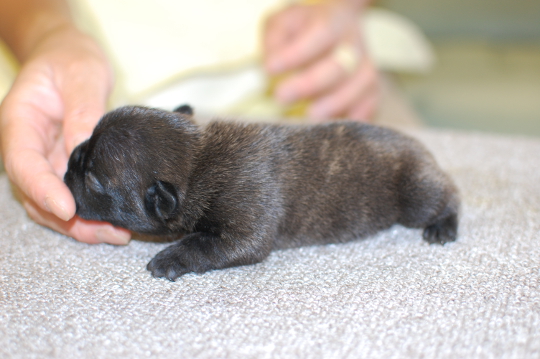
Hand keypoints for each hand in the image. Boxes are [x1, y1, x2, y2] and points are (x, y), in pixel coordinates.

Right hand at [0, 25, 130, 243]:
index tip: (69, 210)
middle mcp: (26, 146)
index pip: (23, 164)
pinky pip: (67, 194)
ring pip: (49, 203)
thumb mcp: (81, 75)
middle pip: (35, 193)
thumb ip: (83, 111)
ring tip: (115, 234)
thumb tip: (85, 147)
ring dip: (79, 224)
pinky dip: (86, 213)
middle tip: (108, 232)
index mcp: (20, 122)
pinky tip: (111, 221)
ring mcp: (42, 159)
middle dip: (69, 219)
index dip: (43, 190)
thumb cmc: (70, 59)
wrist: (67, 55)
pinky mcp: (61, 165)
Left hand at [263, 0, 378, 121]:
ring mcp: (366, 66)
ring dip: (336, 103)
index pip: (320, 33)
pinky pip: (371, 104)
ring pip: (362, 85)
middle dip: (311, 84)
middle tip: (282, 97)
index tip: (270, 69)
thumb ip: (275, 41)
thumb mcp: (284, 24)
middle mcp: (354, 43)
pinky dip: (356, 117)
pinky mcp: (371, 89)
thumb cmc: (304, 30)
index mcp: (332, 22)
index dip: (296, 53)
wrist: (339, 26)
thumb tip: (271, 66)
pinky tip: (335, 127)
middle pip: (341, 65)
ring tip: (310, 116)